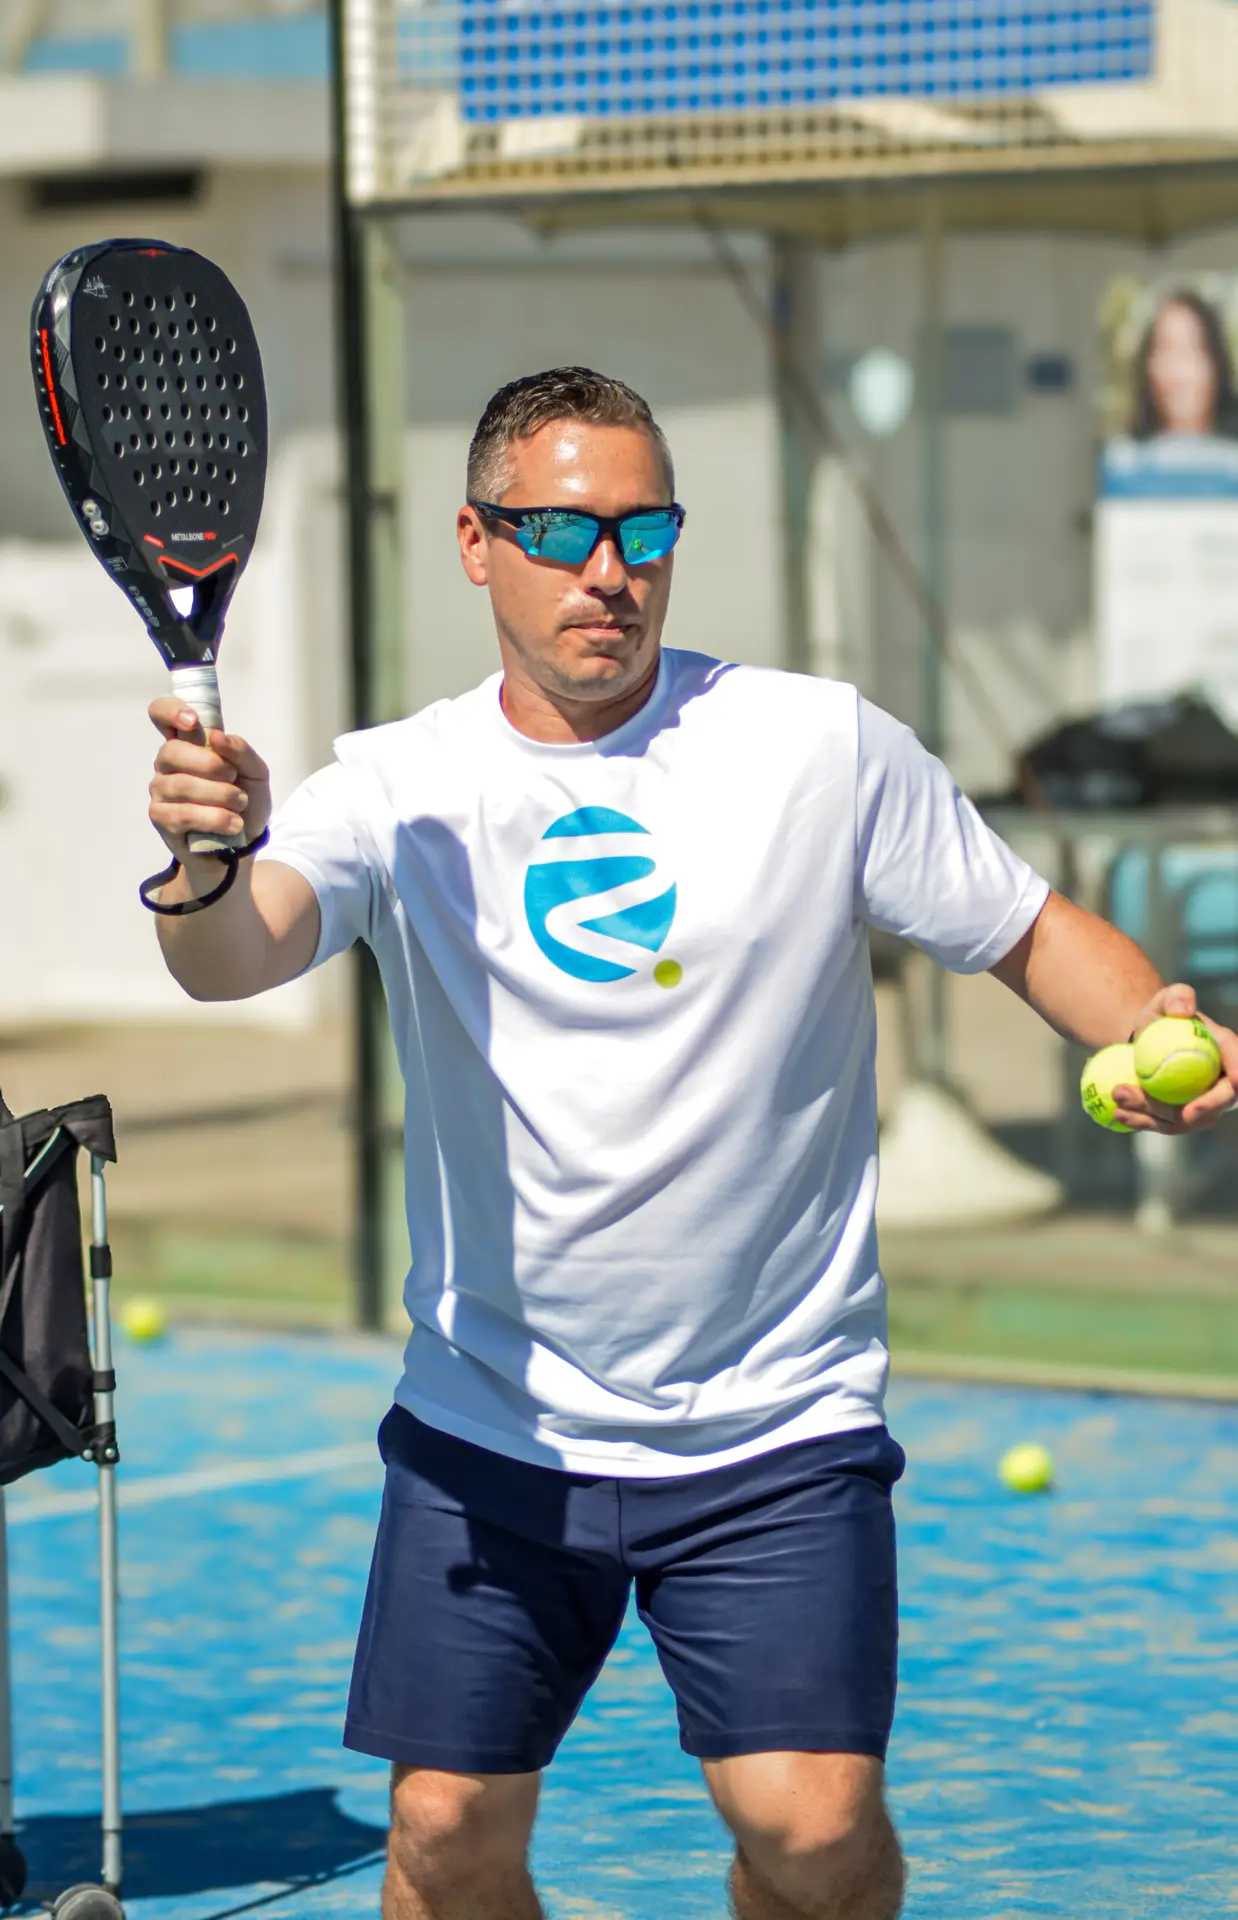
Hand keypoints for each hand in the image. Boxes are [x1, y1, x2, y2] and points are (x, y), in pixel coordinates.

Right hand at [148, 695, 271, 865]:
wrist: (243, 844)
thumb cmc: (244, 802)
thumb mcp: (255, 773)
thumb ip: (241, 751)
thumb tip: (217, 736)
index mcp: (188, 744)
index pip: (162, 714)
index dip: (170, 710)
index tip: (193, 722)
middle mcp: (167, 764)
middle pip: (171, 751)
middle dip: (210, 764)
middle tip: (233, 777)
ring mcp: (160, 791)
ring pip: (181, 785)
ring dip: (219, 795)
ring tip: (240, 804)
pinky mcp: (161, 818)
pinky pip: (182, 814)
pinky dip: (214, 818)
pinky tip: (233, 824)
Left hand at [1115, 983, 1237, 1132]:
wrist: (1147, 1041)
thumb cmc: (1163, 1018)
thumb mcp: (1167, 1000)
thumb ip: (1177, 996)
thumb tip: (1183, 1011)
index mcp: (1228, 1055)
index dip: (1231, 1087)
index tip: (1210, 1097)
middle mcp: (1222, 1084)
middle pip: (1213, 1105)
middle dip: (1190, 1111)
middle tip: (1170, 1110)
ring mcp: (1202, 1105)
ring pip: (1182, 1120)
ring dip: (1151, 1115)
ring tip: (1119, 1098)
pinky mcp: (1179, 1117)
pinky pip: (1162, 1124)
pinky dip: (1140, 1120)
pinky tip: (1119, 1113)